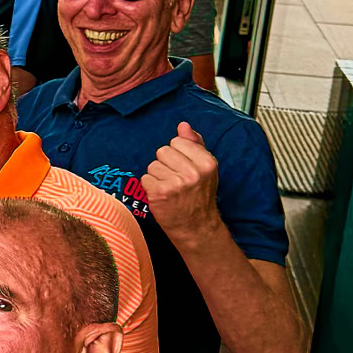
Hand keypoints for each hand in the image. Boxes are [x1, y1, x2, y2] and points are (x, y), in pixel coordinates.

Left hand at [143, 121, 221, 244]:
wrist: (196, 227)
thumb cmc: (199, 195)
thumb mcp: (205, 168)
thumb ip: (195, 144)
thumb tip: (183, 125)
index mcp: (206, 162)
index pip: (176, 141)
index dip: (176, 154)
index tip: (183, 168)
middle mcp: (193, 172)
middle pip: (162, 151)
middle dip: (165, 164)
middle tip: (175, 179)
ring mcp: (176, 183)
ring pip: (152, 165)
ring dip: (157, 176)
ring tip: (170, 188)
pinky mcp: (160, 193)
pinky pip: (145, 178)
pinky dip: (150, 187)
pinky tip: (162, 195)